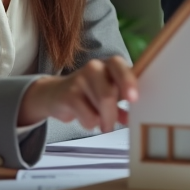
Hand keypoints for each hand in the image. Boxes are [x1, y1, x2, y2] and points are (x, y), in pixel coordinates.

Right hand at [18, 55, 138, 130]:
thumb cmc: (90, 92)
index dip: (127, 81)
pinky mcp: (68, 95)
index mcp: (109, 64)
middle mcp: (94, 67)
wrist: (55, 93)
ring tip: (100, 121)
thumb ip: (123, 102)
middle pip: (108, 94)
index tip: (133, 99)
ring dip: (104, 121)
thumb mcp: (109, 92)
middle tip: (112, 125)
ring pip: (99, 107)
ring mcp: (79, 80)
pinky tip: (85, 118)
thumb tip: (131, 118)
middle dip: (112, 114)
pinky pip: (88, 117)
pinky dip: (90, 124)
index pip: (119, 65)